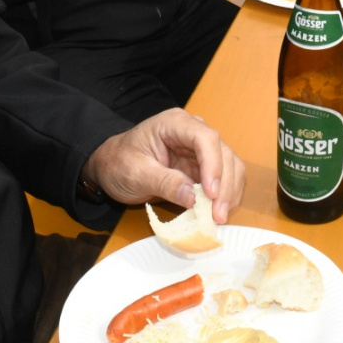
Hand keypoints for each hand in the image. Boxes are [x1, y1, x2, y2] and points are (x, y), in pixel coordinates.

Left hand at [86, 108, 245, 223]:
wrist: (112, 166)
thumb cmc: (119, 163)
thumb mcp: (135, 174)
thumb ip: (164, 183)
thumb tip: (193, 198)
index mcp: (175, 124)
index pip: (205, 138)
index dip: (213, 165)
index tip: (210, 194)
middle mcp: (194, 132)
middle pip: (223, 153)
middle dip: (224, 185)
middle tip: (217, 215)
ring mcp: (201, 150)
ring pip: (230, 166)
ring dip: (229, 193)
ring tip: (218, 218)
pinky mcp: (204, 167)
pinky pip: (225, 180)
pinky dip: (225, 197)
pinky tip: (216, 213)